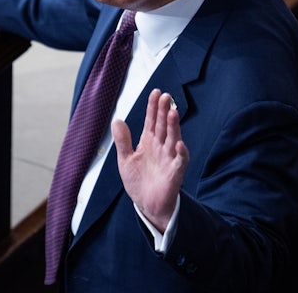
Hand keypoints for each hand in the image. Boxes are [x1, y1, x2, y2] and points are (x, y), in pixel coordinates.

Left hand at [112, 89, 188, 232]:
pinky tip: (179, 144)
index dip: (153, 107)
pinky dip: (180, 153)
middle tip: (165, 97)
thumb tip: (117, 120)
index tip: (155, 92)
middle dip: (164, 111)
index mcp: (149, 141)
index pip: (152, 120)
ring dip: (173, 126)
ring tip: (172, 112)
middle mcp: (161, 146)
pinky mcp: (174, 172)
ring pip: (172, 138)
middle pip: (164, 125)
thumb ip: (123, 140)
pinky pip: (180, 161)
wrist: (146, 204)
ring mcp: (169, 158)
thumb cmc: (138, 181)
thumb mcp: (125, 159)